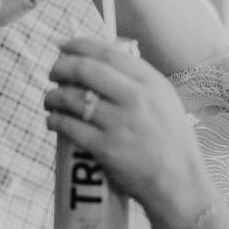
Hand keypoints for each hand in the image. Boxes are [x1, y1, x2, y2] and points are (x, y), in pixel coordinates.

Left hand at [43, 36, 208, 219]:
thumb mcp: (165, 102)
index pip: (107, 52)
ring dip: (53, 96)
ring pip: (71, 98)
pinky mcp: (105, 148)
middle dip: (60, 67)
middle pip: (85, 70)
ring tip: (50, 100)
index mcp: (151, 83)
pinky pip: (68, 127)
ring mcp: (119, 123)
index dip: (78, 45)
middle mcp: (135, 98)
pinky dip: (54, 121)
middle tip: (52, 72)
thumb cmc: (171, 143)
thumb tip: (104, 63)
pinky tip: (52, 121)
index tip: (63, 46)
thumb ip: (140, 82)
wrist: (179, 184)